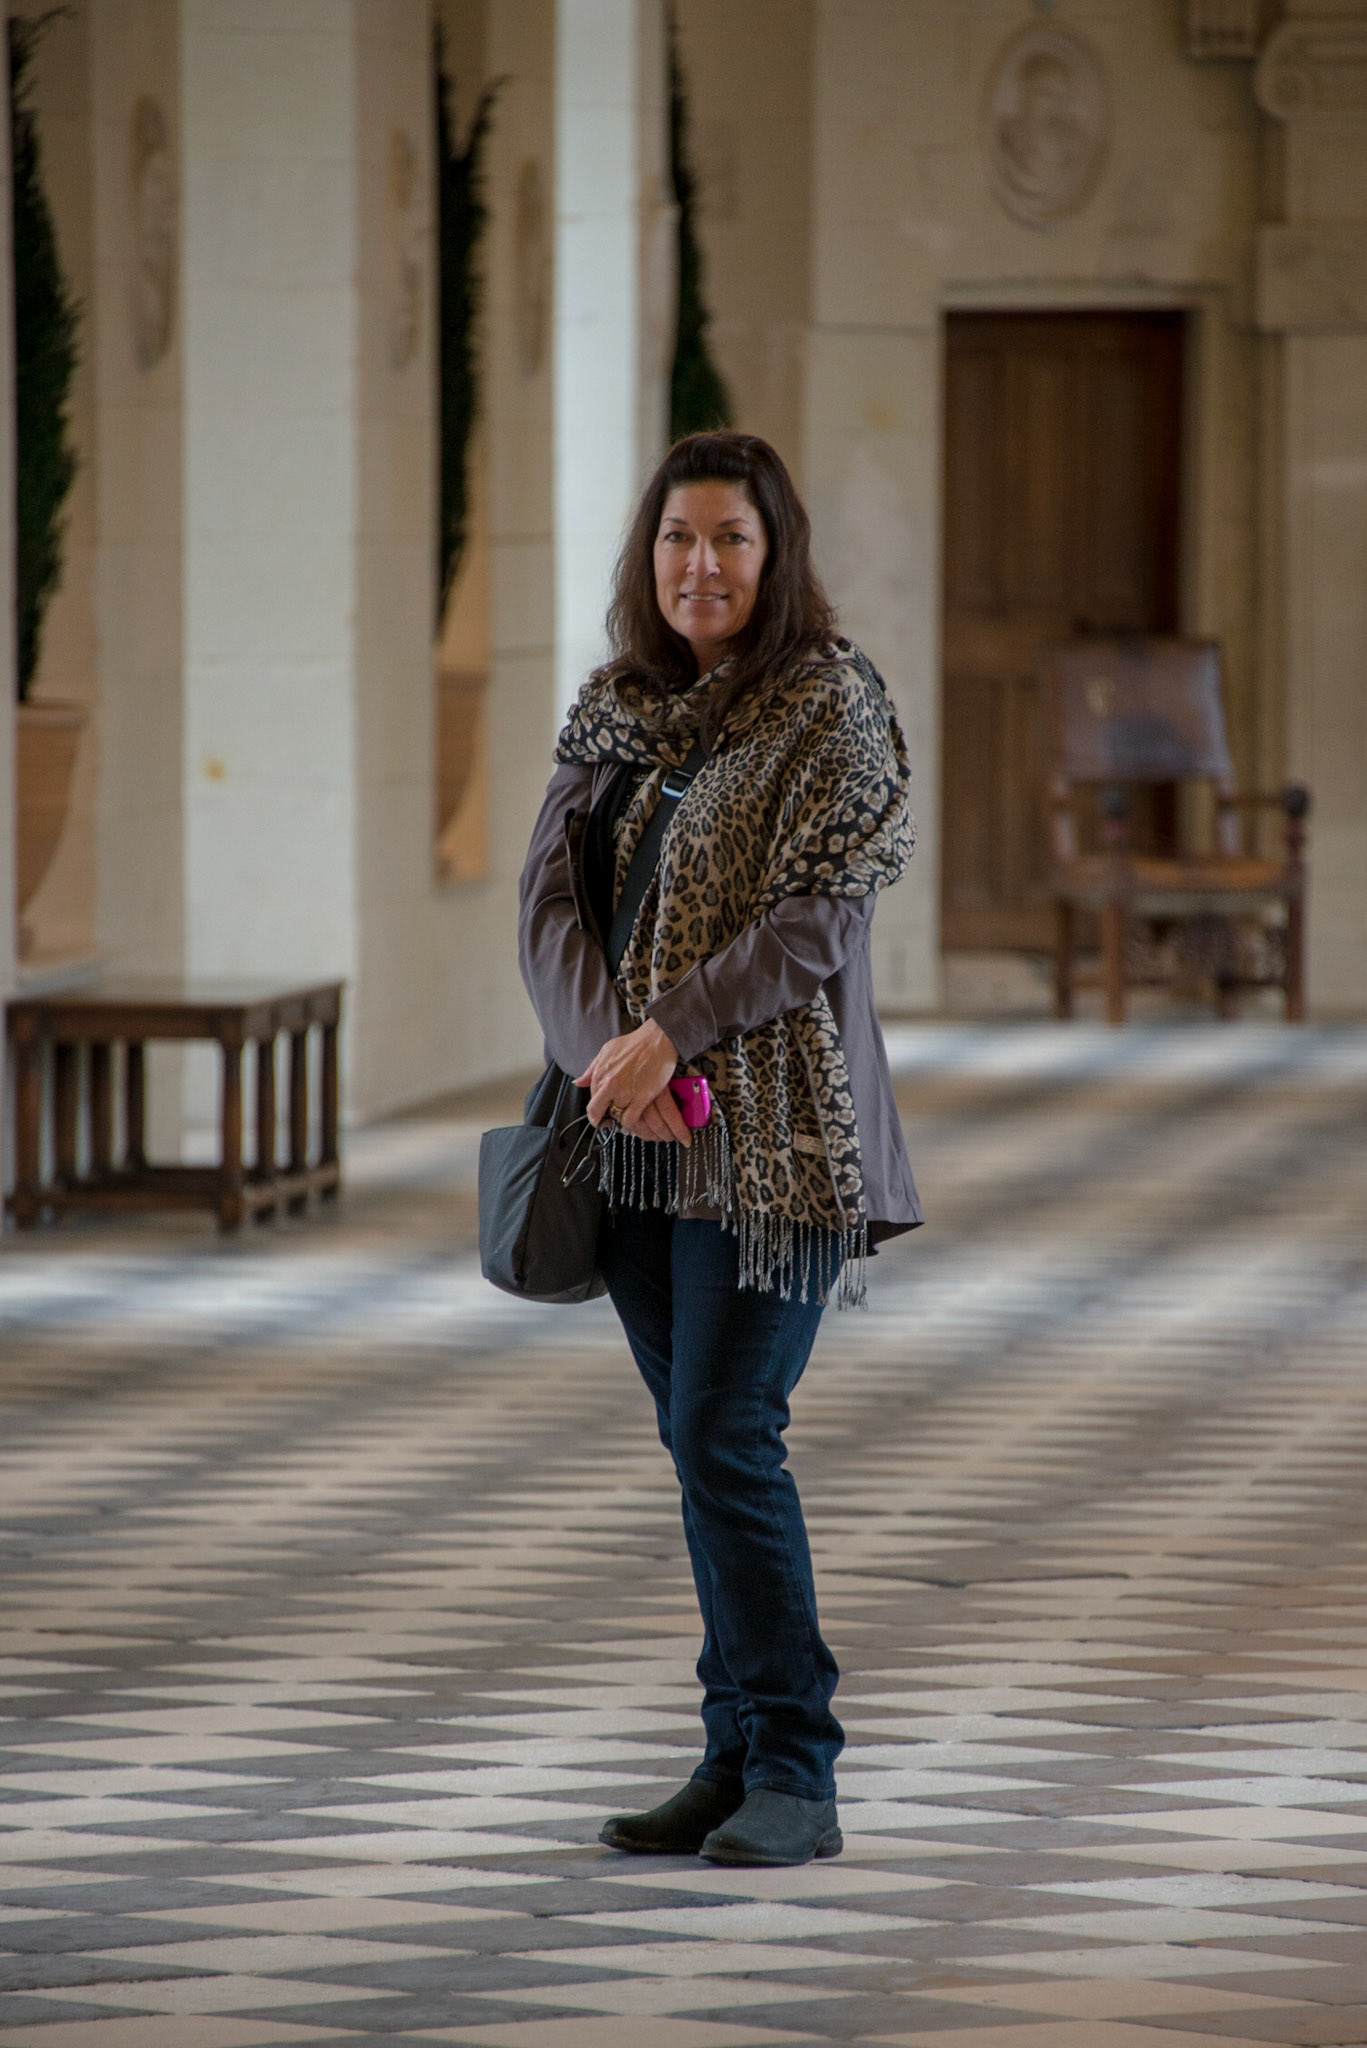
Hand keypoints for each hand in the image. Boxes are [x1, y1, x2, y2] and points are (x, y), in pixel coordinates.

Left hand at [575, 1019, 691, 1145]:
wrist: (658, 1040)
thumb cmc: (635, 1043)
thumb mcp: (607, 1051)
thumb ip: (591, 1069)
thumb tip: (578, 1082)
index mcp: (599, 1073)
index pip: (591, 1098)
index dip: (597, 1106)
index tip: (603, 1110)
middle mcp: (609, 1083)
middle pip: (597, 1111)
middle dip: (601, 1118)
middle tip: (608, 1121)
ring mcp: (625, 1092)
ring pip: (615, 1116)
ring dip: (620, 1117)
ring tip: (627, 1112)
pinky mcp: (641, 1097)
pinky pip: (629, 1119)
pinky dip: (630, 1122)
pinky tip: (634, 1116)